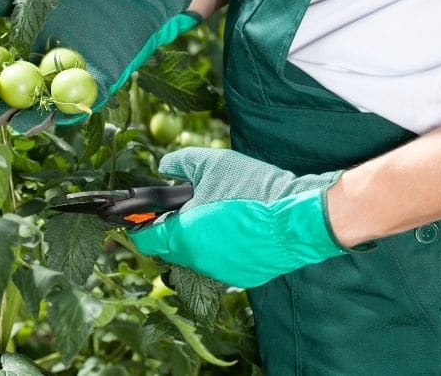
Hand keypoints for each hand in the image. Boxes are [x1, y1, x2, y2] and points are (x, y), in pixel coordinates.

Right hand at [0, 0, 200, 131]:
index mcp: (30, 61)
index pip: (0, 80)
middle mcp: (51, 78)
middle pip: (24, 101)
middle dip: (9, 113)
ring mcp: (77, 84)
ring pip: (55, 106)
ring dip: (41, 117)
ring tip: (25, 125)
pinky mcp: (105, 84)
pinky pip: (89, 99)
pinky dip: (78, 104)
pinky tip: (65, 109)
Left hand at [129, 148, 346, 287]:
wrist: (299, 218)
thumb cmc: (254, 190)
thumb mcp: (214, 163)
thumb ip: (182, 162)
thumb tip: (164, 166)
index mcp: (184, 236)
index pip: (145, 239)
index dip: (141, 225)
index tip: (144, 214)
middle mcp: (198, 261)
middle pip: (172, 247)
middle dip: (175, 228)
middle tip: (192, 205)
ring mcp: (221, 273)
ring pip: (198, 256)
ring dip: (201, 238)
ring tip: (221, 213)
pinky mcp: (243, 278)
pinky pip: (223, 263)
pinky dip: (225, 248)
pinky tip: (242, 228)